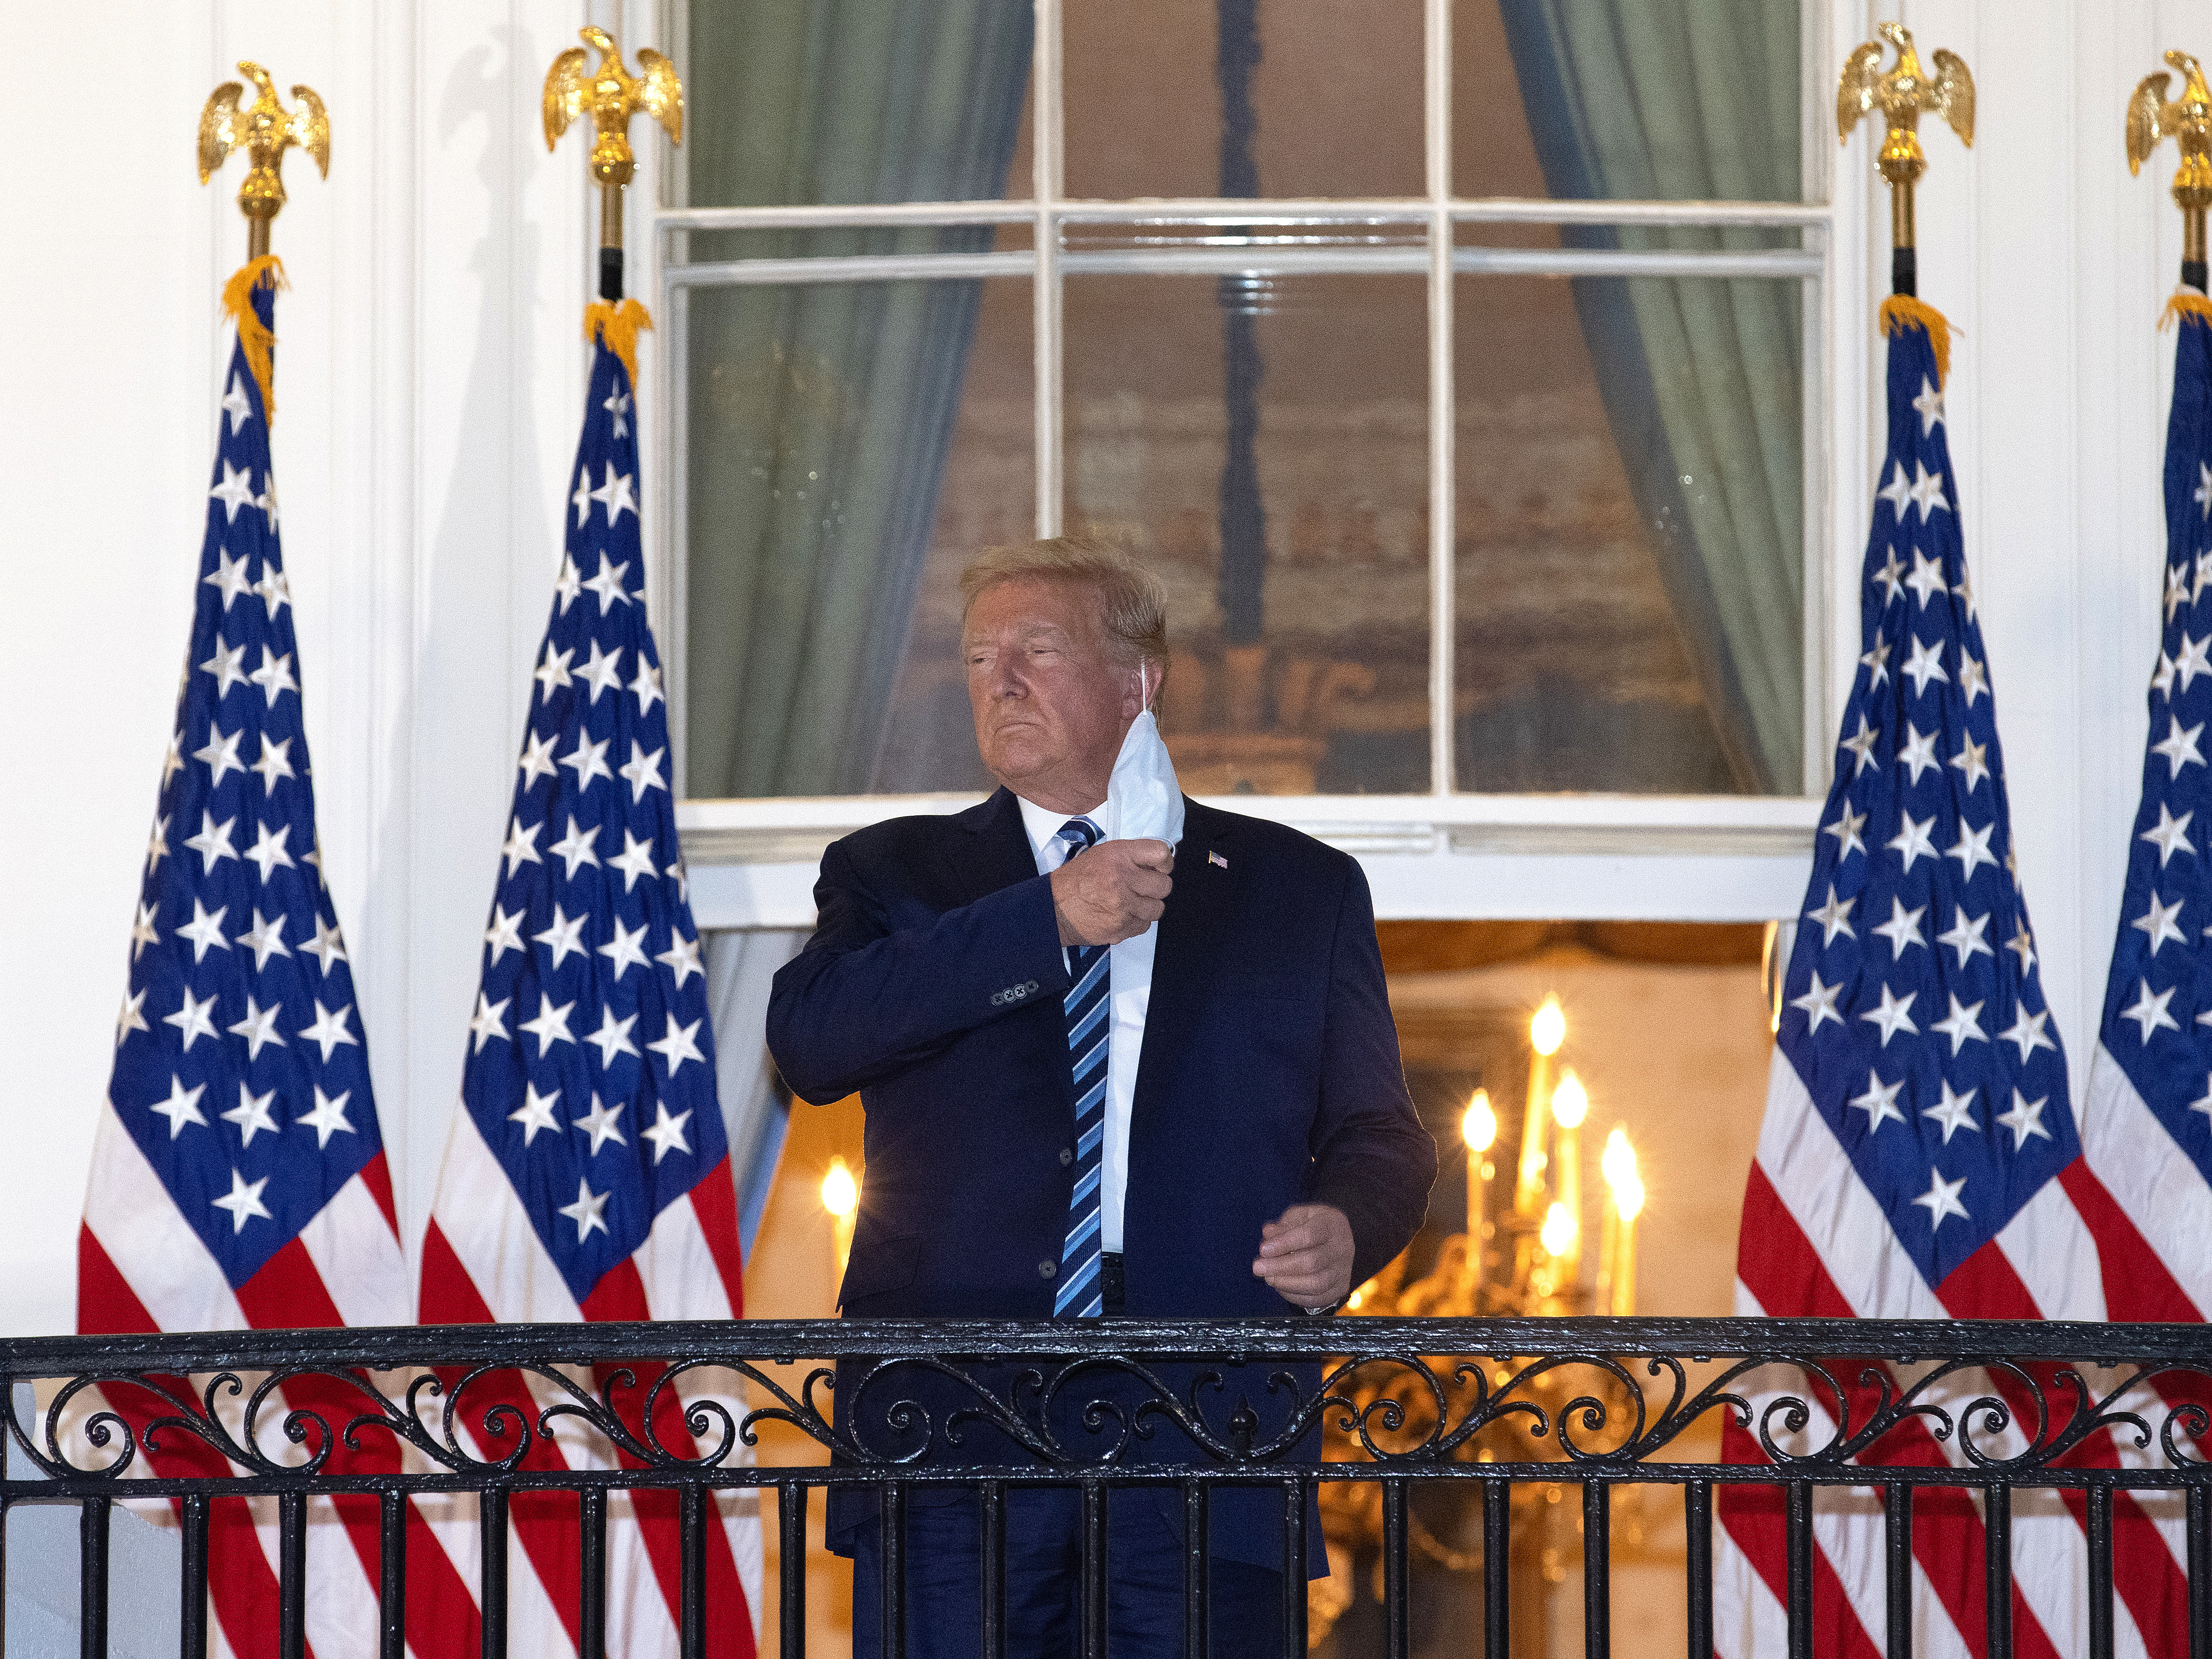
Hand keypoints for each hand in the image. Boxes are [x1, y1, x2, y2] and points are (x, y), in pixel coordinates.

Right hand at [1051, 839, 1172, 946]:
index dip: (1164, 862)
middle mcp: (1122, 879)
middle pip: (1164, 885)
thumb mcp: (1102, 854)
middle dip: (1155, 887)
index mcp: (1118, 856)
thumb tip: (1159, 863)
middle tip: (1142, 887)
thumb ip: (1131, 856)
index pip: (1161, 853)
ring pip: (1157, 908)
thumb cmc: (1077, 880)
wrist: (1054, 908)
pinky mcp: (1120, 928)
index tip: (1159, 867)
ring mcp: (1122, 906)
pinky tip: (1121, 914)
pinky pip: (1144, 925)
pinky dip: (1136, 921)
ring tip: (1130, 902)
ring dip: (1147, 906)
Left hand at [1253, 1204, 1353, 1307]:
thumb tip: (1269, 1234)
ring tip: (1268, 1277)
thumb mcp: (1298, 1216)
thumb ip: (1283, 1225)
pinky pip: (1316, 1298)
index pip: (1309, 1235)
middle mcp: (1343, 1247)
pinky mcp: (1340, 1287)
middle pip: (1312, 1262)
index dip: (1285, 1243)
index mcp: (1333, 1224)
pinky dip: (1294, 1295)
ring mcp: (1344, 1270)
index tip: (1264, 1250)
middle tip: (1259, 1267)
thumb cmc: (1313, 1225)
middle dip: (1281, 1267)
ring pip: (1316, 1284)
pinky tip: (1280, 1287)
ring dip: (1286, 1283)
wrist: (1335, 1239)